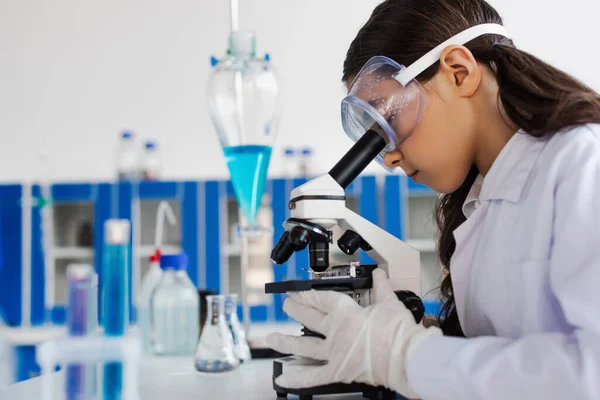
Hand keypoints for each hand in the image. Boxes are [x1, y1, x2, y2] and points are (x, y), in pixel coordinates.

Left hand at [266, 269, 441, 398]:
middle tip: (286, 304)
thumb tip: (379, 274)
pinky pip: (313, 376)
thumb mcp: (390, 303)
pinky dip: (297, 379)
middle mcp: (334, 332)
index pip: (320, 297)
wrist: (406, 358)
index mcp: (345, 313)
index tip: (295, 289)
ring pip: (303, 346)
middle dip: (295, 309)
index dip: (306, 292)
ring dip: (285, 341)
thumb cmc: (399, 332)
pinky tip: (282, 379)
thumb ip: (381, 287)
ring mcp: (333, 352)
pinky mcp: (337, 371)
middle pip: (308, 318)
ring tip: (271, 338)